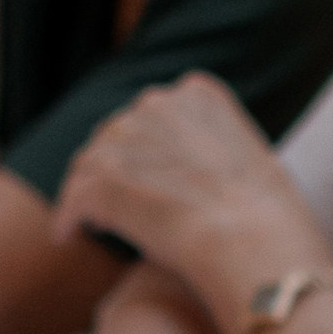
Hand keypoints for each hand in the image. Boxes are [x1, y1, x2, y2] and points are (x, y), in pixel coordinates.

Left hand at [52, 75, 305, 284]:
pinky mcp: (101, 178)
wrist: (252, 239)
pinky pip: (74, 198)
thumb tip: (196, 181)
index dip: (148, 146)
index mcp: (198, 93)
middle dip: (117, 167)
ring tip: (93, 223)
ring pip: (90, 163)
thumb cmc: (265, 217)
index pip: (156, 114)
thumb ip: (215, 154)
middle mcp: (157, 104)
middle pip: (118, 134)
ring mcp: (125, 138)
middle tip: (119, 202)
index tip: (149, 174)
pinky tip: (67, 237)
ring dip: (89, 191)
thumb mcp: (252, 162)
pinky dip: (68, 218)